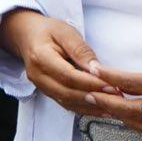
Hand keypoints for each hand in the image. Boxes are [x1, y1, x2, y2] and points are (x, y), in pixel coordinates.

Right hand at [0, 10, 141, 127]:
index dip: (90, 83)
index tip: (110, 85)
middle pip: (66, 92)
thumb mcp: (65, 32)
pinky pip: (65, 104)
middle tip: (114, 96)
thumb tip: (96, 69)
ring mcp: (40, 85)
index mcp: (40, 56)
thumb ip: (81, 50)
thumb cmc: (47, 32)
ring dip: (90, 106)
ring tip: (111, 105)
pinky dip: (84, 108)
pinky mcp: (47, 91)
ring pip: (66, 102)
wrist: (27, 35)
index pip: (67, 75)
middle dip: (92, 96)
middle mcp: (37, 74)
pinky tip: (99, 108)